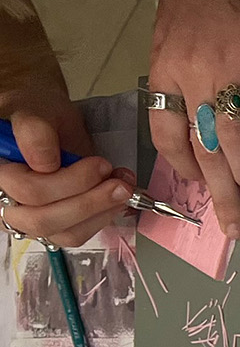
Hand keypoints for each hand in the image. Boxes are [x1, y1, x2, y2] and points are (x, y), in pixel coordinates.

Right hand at [0, 94, 135, 247]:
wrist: (45, 120)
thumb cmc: (36, 114)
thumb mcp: (35, 111)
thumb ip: (35, 133)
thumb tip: (44, 163)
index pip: (28, 191)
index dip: (70, 182)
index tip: (100, 164)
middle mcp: (5, 200)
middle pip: (43, 220)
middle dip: (89, 203)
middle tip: (119, 184)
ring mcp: (26, 217)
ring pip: (63, 233)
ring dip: (100, 213)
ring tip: (121, 188)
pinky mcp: (51, 225)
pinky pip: (76, 235)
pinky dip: (101, 219)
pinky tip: (114, 199)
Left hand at [146, 0, 239, 240]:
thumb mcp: (175, 31)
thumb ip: (185, 73)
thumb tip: (204, 116)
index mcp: (165, 69)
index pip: (166, 132)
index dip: (182, 167)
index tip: (196, 189)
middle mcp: (192, 75)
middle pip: (202, 148)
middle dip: (216, 192)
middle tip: (234, 226)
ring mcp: (229, 66)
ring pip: (234, 135)